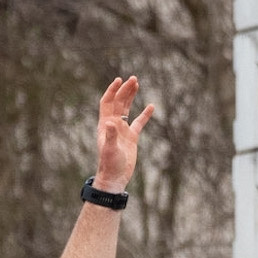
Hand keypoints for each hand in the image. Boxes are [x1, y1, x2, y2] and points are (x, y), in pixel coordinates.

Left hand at [94, 76, 153, 193]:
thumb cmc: (110, 165)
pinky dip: (145, 114)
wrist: (115, 178)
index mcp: (105, 124)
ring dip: (131, 97)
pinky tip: (151, 106)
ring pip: (127, 109)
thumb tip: (110, 121)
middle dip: (124, 90)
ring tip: (136, 83)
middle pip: (118, 102)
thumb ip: (110, 135)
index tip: (119, 80)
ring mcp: (122, 130)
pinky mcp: (131, 137)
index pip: (107, 102)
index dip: (112, 90)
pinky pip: (138, 123)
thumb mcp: (110, 150)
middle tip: (133, 79)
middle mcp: (113, 124)